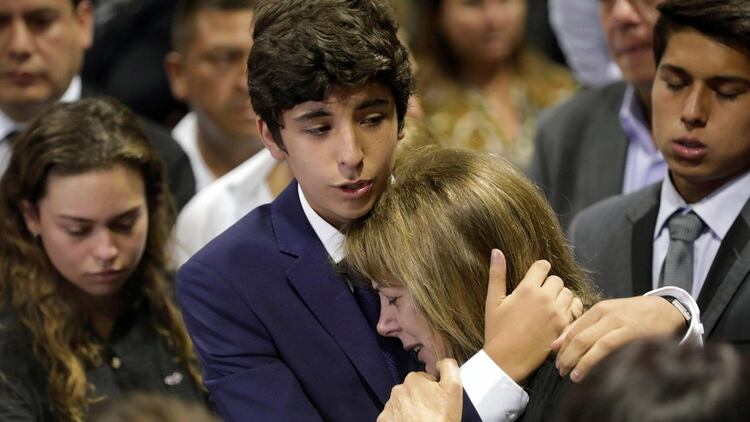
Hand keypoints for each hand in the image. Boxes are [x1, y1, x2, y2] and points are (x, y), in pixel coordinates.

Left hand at [377, 359, 461, 421]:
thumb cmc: (441, 419)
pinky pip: (392, 417)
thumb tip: (441, 362)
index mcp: (413, 379)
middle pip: (412, 392)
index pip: (424, 381)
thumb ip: (449, 367)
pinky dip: (400, 421)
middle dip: (420, 400)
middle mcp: (398, 390)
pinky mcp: (384, 421)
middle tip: (431, 414)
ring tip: (421, 421)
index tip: (437, 403)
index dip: (433, 392)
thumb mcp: (454, 388)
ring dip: (410, 411)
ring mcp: (389, 406)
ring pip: (402, 404)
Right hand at [483, 249, 582, 382]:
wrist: (506, 360)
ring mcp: (557, 313)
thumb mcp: (493, 301)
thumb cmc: (496, 331)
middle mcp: (545, 299)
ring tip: (548, 306)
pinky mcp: (564, 327)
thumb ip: (497, 274)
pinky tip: (557, 316)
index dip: (538, 270)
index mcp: (527, 289)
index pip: (543, 266)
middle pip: (557, 279)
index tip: (534, 278)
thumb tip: (496, 251)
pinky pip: (575, 310)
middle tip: (539, 295)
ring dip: (560, 296)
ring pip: (568, 293)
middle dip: (549, 284)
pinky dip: (569, 310)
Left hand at [551, 296, 684, 381]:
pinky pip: (607, 348)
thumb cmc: (635, 314)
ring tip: (570, 374)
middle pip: (578, 337)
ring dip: (577, 361)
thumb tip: (557, 343)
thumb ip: (584, 325)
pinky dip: (592, 360)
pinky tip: (585, 371)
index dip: (561, 346)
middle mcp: (606, 314)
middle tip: (560, 369)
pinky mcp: (632, 334)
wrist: (667, 310)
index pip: (573, 329)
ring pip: (590, 343)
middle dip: (566, 356)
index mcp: (599, 309)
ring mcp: (619, 324)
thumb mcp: (609, 313)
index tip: (554, 358)